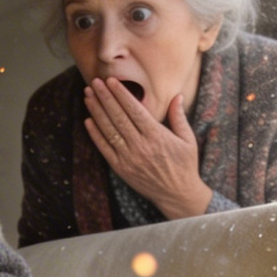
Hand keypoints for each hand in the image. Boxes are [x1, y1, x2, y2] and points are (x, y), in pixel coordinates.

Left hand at [83, 78, 212, 219]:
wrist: (177, 195)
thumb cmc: (184, 165)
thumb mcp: (188, 139)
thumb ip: (179, 117)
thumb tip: (177, 95)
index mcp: (156, 135)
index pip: (134, 109)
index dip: (120, 94)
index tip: (111, 81)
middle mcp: (140, 145)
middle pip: (118, 116)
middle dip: (105, 97)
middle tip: (94, 83)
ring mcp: (128, 158)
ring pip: (109, 130)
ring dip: (97, 112)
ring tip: (88, 96)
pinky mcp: (121, 169)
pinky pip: (105, 149)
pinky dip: (95, 134)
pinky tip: (88, 120)